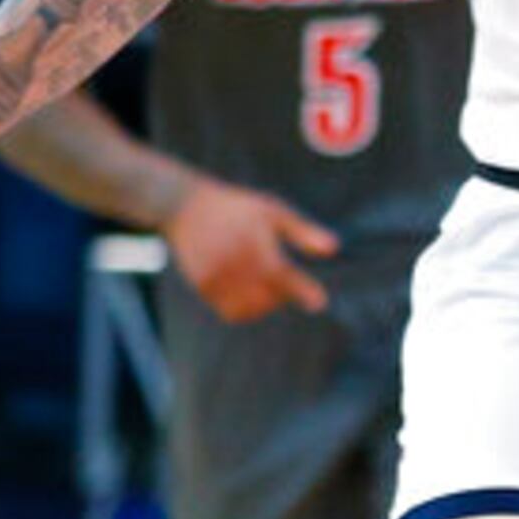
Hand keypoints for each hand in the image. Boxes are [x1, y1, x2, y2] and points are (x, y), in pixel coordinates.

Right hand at [167, 178, 334, 321]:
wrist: (185, 206)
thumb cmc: (236, 208)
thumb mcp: (272, 211)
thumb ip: (302, 232)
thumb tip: (334, 249)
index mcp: (256, 246)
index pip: (284, 277)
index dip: (304, 292)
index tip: (319, 303)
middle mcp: (235, 266)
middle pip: (269, 299)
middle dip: (281, 293)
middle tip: (279, 275)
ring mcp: (217, 278)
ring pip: (250, 310)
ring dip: (263, 304)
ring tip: (262, 282)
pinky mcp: (203, 286)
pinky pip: (231, 312)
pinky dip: (244, 308)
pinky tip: (245, 289)